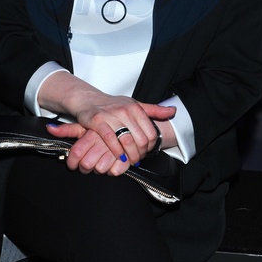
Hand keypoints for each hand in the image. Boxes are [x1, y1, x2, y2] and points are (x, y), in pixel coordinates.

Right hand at [46, 103, 174, 175]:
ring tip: (130, 161)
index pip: (150, 132)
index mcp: (135, 107)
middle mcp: (124, 110)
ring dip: (130, 155)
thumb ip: (154, 110)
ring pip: (127, 140)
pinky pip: (110, 140)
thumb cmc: (113, 105)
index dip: (150, 146)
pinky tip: (118, 157)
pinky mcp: (97, 121)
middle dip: (141, 153)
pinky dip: (116, 151)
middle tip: (138, 159)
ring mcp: (111, 115)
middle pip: (140, 139)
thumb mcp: (135, 105)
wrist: (89, 100)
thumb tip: (173, 111)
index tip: (146, 152)